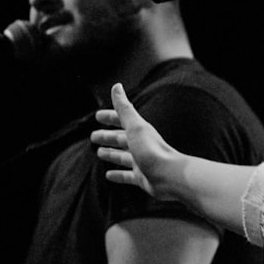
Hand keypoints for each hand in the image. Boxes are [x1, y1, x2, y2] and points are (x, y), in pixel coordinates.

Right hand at [92, 83, 181, 199]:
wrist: (170, 176)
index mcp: (140, 132)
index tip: (98, 116)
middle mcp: (141, 146)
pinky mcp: (142, 177)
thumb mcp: (135, 127)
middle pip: (121, 139)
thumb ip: (125, 108)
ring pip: (123, 156)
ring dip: (112, 154)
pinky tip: (108, 175)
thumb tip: (117, 86)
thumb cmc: (152, 150)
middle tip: (93, 136)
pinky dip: (118, 174)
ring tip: (99, 153)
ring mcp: (142, 162)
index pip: (122, 121)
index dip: (110, 117)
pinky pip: (127, 175)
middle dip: (108, 137)